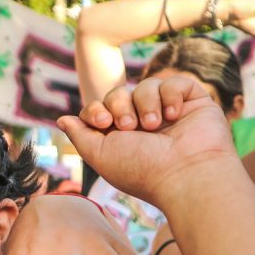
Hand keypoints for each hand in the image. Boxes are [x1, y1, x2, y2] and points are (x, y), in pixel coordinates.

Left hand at [59, 76, 239, 207]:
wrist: (185, 173)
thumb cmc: (141, 169)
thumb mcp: (99, 154)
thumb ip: (80, 135)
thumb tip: (61, 119)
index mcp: (121, 137)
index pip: (99, 109)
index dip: (96, 109)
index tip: (103, 121)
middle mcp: (143, 123)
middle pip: (119, 94)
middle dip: (119, 105)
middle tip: (129, 126)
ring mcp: (169, 112)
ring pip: (146, 85)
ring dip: (146, 103)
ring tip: (154, 125)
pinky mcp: (193, 102)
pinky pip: (175, 82)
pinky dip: (171, 95)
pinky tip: (174, 116)